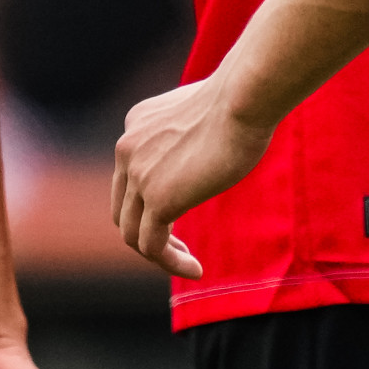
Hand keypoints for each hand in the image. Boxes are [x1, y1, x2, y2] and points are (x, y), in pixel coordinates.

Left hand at [108, 74, 270, 275]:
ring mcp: (138, 176)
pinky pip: (152, 245)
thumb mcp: (204, 112)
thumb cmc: (242, 99)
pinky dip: (171, 262)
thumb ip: (192, 132)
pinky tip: (195, 270)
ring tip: (189, 264)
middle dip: (148, 231)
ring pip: (132, 232)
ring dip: (159, 253)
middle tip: (180, 245)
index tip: (184, 209)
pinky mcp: (159, 199)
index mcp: (136, 125)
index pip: (129, 176)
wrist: (244, 98)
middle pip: (123, 207)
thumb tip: (211, 142)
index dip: (149, 201)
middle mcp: (127, 149)